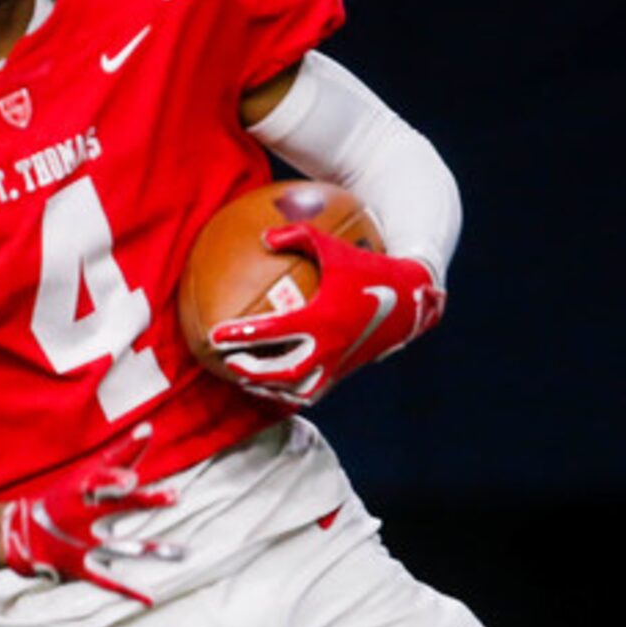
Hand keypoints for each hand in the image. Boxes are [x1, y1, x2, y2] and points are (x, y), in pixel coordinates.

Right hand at [0, 423, 181, 606]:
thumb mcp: (86, 475)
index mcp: (79, 491)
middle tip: (174, 497)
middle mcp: (79, 517)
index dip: (115, 480)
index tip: (132, 479)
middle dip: (144, 503)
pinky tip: (150, 599)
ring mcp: (80, 545)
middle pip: (115, 509)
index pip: (100, 481)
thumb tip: (150, 429)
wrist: (23, 534)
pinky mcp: (80, 569)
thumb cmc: (64, 497)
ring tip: (182, 552)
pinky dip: (128, 591)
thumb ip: (120, 455)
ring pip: (119, 547)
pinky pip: (106, 582)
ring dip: (149, 550)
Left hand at [207, 225, 443, 407]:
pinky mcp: (345, 373)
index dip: (240, 335)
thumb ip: (296, 235)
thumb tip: (262, 236)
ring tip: (245, 378)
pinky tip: (272, 384)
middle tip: (226, 362)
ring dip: (267, 387)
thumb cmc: (368, 265)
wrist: (412, 299)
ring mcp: (339, 364)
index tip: (213, 335)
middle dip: (249, 370)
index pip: (271, 332)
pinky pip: (311, 391)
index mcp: (323, 316)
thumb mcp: (332, 245)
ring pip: (296, 389)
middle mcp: (330, 346)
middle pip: (280, 372)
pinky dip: (288, 391)